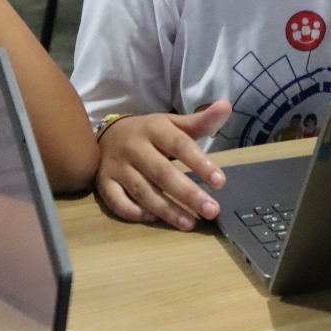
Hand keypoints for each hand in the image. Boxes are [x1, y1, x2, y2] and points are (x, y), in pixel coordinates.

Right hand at [95, 102, 231, 231]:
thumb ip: (200, 121)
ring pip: (142, 191)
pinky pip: (117, 202)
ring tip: (190, 224)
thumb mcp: (174, 123)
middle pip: (162, 173)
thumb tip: (227, 106)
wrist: (109, 135)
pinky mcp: (104, 184)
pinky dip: (134, 212)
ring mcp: (117, 167)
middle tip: (212, 211)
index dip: (200, 163)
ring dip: (167, 210)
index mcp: (154, 128)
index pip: (180, 145)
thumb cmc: (151, 133)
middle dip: (188, 194)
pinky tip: (155, 219)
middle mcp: (134, 147)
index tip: (221, 182)